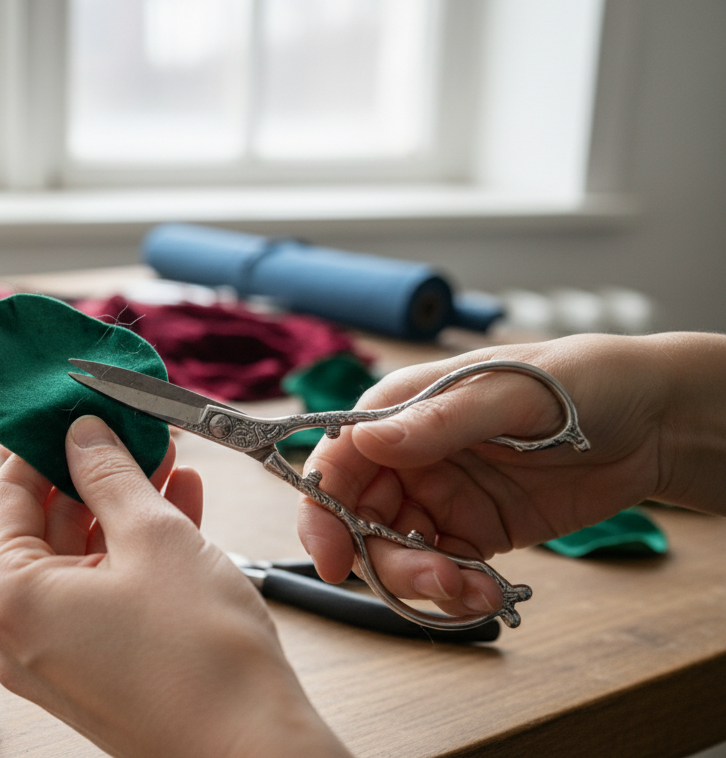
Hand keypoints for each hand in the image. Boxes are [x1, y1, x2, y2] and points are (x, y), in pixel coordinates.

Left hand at [0, 415, 348, 757]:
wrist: (254, 751)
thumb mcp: (153, 536)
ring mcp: (57, 657)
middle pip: (44, 527)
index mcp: (8, 596)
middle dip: (95, 473)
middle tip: (135, 430)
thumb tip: (82, 433)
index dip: (44, 443)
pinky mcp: (97, 671)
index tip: (76, 407)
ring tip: (170, 460)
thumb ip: (109, 474)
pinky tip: (181, 506)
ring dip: (123, 507)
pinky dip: (135, 552)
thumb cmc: (199, 654)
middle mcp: (18, 632)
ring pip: (81, 560)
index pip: (6, 495)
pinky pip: (103, 595)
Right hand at [298, 332, 725, 615]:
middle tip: (437, 582)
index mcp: (400, 409)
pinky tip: (489, 594)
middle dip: (386, 563)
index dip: (321, 512)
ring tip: (474, 593)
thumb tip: (367, 439)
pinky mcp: (473, 532)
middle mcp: (409, 455)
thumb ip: (439, 420)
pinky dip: (457, 593)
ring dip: (423, 585)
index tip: (332, 559)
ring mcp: (439, 496)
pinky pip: (442, 572)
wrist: (654, 420)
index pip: (336, 462)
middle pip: (357, 522)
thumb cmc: (583, 381)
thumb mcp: (512, 394)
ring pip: (395, 555)